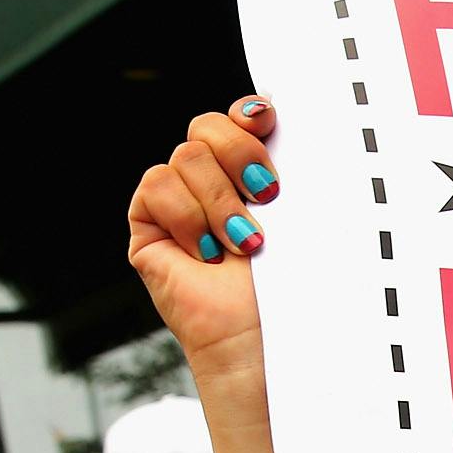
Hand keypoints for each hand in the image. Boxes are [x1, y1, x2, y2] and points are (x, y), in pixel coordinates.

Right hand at [128, 97, 277, 388]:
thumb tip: (276, 110)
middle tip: (268, 196)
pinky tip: (208, 253)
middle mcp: (212, 186)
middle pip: (206, 126)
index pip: (239, 118)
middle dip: (239, 154)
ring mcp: (178, 205)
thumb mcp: (302, 215)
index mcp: (250, 176)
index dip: (249, 112)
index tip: (267, 122)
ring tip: (245, 245)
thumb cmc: (296, 288)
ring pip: (185, 155)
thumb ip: (287, 165)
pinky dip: (186, 216)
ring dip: (220, 201)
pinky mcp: (149, 228)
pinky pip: (156, 185)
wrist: (269, 343)